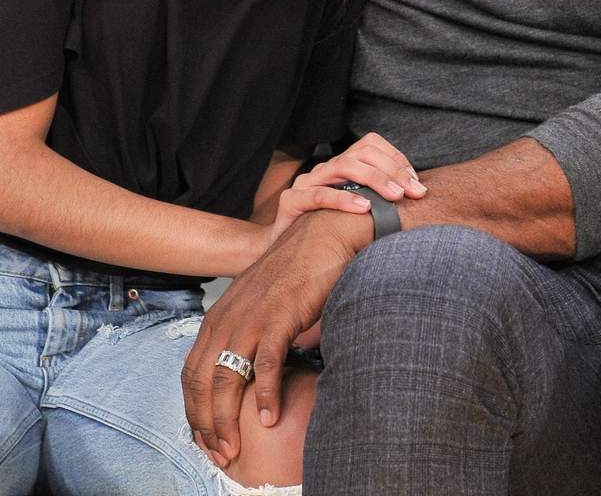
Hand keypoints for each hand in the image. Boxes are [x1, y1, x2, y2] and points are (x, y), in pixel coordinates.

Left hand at [181, 210, 370, 467]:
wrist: (322, 235)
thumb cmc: (295, 269)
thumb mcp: (259, 302)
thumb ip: (248, 332)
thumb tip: (251, 370)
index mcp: (218, 317)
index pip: (190, 374)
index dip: (193, 410)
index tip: (204, 437)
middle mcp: (227, 319)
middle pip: (201, 383)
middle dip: (205, 424)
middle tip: (218, 453)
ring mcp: (251, 319)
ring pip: (227, 380)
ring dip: (227, 419)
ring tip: (235, 447)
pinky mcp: (279, 317)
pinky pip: (266, 365)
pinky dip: (266, 395)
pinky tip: (270, 417)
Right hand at [268, 132, 426, 240]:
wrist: (284, 254)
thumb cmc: (329, 232)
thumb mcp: (359, 213)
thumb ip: (381, 200)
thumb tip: (418, 196)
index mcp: (342, 167)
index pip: (372, 145)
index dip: (397, 159)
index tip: (416, 183)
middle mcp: (325, 169)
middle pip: (362, 152)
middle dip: (392, 170)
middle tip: (413, 192)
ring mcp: (306, 182)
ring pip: (343, 166)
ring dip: (374, 180)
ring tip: (395, 197)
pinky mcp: (291, 201)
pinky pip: (319, 195)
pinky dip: (344, 199)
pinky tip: (364, 208)